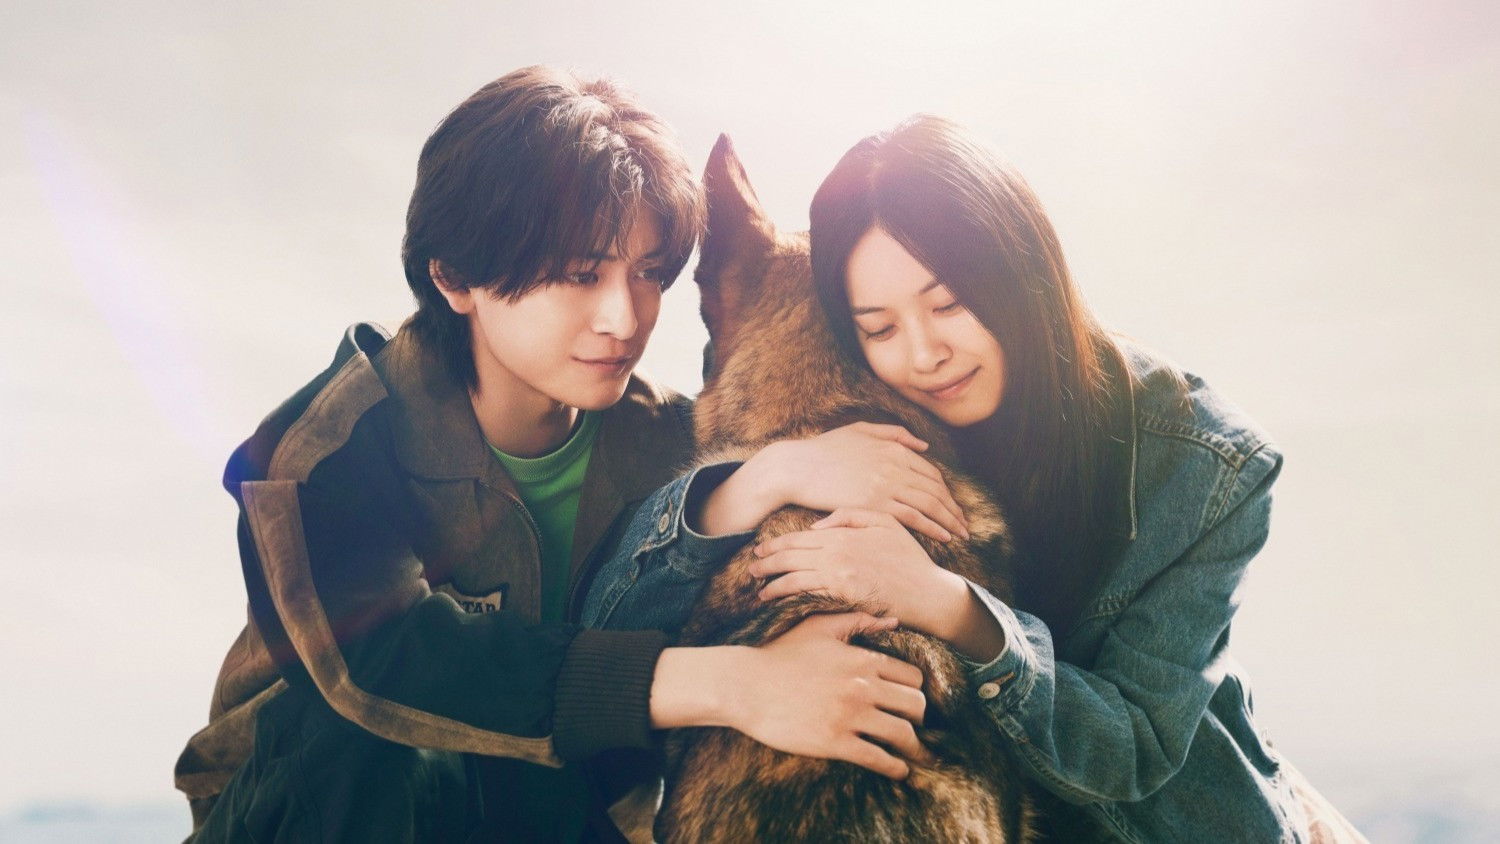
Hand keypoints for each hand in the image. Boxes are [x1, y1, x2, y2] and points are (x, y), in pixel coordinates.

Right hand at [696, 422, 967, 540]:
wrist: (794, 467)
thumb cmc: (822, 450)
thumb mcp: (858, 431)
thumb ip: (892, 433)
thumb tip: (923, 445)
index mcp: (892, 447)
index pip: (930, 472)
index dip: (946, 491)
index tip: (953, 504)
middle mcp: (894, 464)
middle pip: (935, 489)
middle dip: (953, 508)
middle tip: (964, 524)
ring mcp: (885, 483)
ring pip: (929, 504)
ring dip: (948, 520)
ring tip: (960, 534)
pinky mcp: (874, 503)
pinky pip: (913, 517)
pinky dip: (932, 527)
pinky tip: (943, 537)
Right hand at [729, 612, 930, 778]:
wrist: (745, 685)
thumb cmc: (779, 653)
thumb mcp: (818, 627)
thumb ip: (857, 621)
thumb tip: (892, 620)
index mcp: (861, 658)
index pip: (912, 677)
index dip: (916, 691)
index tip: (913, 702)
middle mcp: (862, 686)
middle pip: (915, 705)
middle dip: (920, 718)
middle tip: (916, 728)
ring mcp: (850, 715)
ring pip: (902, 734)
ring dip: (914, 748)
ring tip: (915, 755)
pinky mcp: (834, 742)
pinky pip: (878, 759)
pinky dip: (895, 768)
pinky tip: (899, 772)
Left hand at [750, 507, 964, 637]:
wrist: (926, 591)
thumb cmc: (908, 558)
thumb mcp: (885, 522)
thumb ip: (850, 516)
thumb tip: (817, 526)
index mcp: (843, 533)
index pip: (799, 537)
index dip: (775, 543)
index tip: (760, 548)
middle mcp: (835, 550)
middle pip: (790, 554)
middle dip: (766, 560)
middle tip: (750, 566)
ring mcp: (836, 572)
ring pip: (792, 573)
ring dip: (770, 579)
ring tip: (757, 585)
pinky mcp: (840, 593)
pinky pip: (803, 591)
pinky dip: (783, 592)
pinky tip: (771, 596)